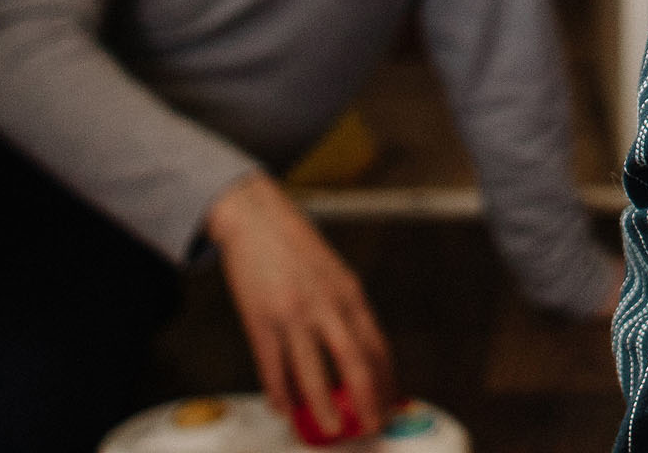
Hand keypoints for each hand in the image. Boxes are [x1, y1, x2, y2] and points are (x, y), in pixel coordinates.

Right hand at [207, 172, 392, 438]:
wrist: (256, 219)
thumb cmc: (295, 247)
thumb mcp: (334, 275)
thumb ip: (346, 311)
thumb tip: (359, 353)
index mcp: (350, 293)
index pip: (377, 345)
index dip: (387, 380)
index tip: (391, 403)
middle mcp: (327, 305)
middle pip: (355, 362)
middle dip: (367, 400)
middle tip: (371, 426)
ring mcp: (293, 314)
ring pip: (313, 372)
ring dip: (324, 407)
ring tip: (330, 430)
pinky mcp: (261, 320)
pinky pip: (272, 367)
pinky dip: (280, 392)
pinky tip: (284, 407)